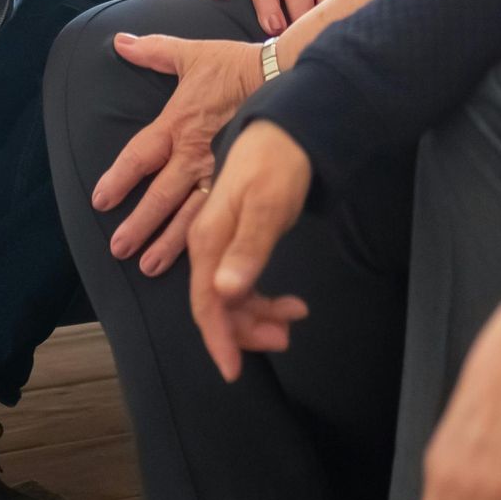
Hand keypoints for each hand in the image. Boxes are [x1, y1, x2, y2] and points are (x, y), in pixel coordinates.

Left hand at [90, 31, 264, 272]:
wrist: (284, 74)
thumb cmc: (236, 66)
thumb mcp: (192, 54)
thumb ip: (154, 51)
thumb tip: (120, 42)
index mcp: (177, 124)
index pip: (139, 156)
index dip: (118, 179)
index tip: (101, 200)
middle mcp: (194, 153)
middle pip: (161, 195)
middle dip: (139, 224)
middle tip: (119, 248)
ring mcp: (219, 170)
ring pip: (190, 213)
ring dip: (169, 241)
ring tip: (150, 266)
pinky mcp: (243, 179)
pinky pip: (224, 213)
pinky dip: (211, 238)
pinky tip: (201, 259)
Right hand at [186, 122, 313, 380]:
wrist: (286, 129)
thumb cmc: (276, 164)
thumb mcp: (267, 206)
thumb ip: (247, 250)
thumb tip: (225, 292)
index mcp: (208, 241)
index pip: (206, 303)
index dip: (219, 339)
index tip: (233, 370)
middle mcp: (209, 246)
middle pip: (219, 305)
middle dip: (248, 329)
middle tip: (286, 336)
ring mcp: (222, 244)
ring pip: (232, 297)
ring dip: (259, 315)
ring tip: (294, 315)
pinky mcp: (239, 240)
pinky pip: (243, 282)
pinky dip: (264, 298)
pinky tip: (291, 301)